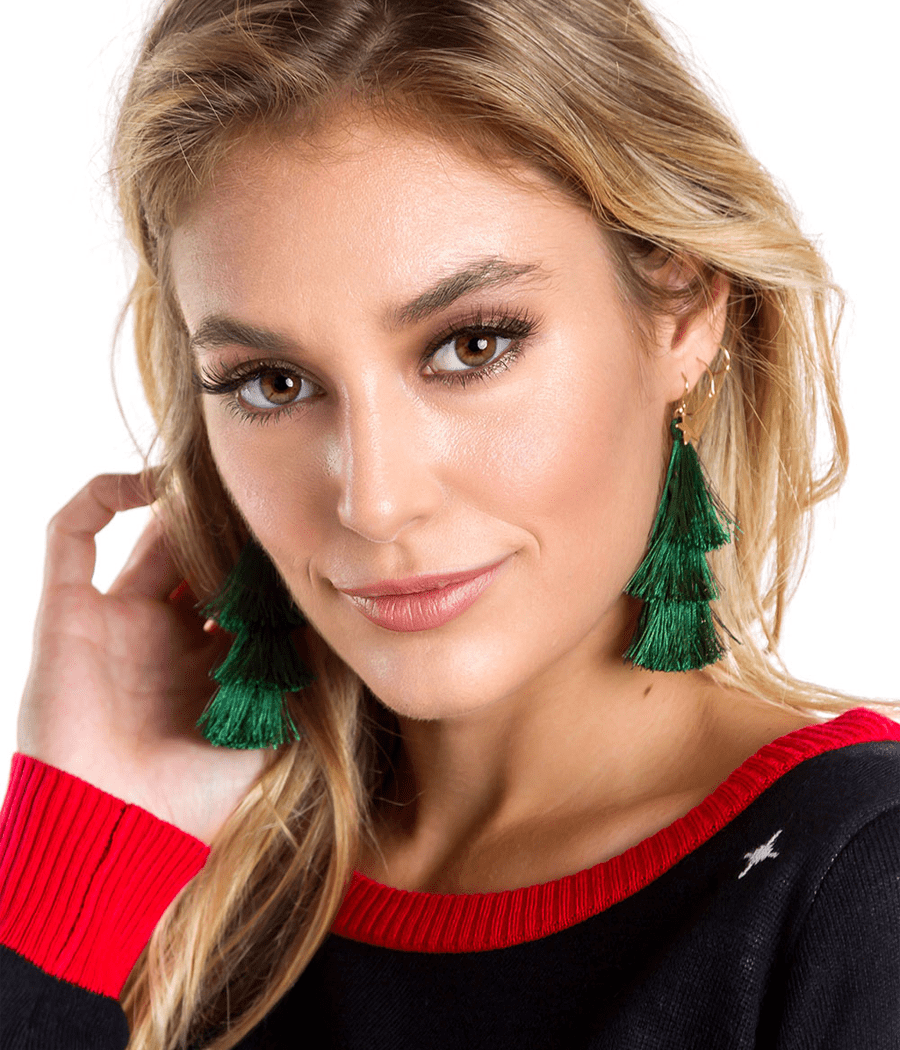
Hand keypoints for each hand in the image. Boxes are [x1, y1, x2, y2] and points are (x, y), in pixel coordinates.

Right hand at [17, 472, 268, 843]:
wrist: (114, 830)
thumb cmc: (194, 801)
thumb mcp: (272, 737)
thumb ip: (305, 687)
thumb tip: (342, 630)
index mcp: (207, 664)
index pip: (242, 592)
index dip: (267, 562)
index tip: (299, 532)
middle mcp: (162, 636)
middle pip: (201, 559)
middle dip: (232, 531)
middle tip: (266, 497)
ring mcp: (114, 620)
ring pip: (149, 537)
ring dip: (181, 505)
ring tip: (219, 480)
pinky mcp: (68, 611)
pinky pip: (72, 534)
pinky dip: (103, 495)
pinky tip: (149, 483)